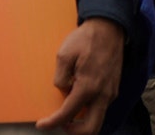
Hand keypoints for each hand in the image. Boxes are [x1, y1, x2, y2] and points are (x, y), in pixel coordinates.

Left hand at [36, 17, 123, 134]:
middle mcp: (103, 94)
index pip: (69, 113)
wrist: (109, 29)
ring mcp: (110, 93)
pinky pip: (100, 107)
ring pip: (98, 119)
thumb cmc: (85, 39)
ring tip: (65, 111)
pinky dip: (88, 110)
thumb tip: (62, 90)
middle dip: (74, 131)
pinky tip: (76, 98)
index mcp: (88, 86)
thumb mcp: (63, 55)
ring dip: (82, 121)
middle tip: (58, 123)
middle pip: (91, 128)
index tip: (42, 125)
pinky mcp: (113, 89)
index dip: (53, 123)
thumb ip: (60, 77)